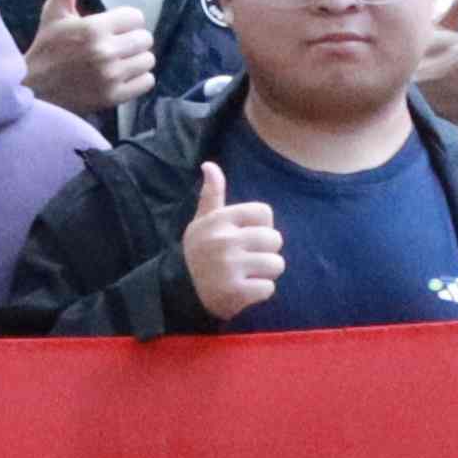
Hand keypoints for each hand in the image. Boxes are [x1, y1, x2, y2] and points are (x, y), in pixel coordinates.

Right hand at [20, 0, 155, 122]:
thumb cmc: (46, 47)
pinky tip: (121, 76)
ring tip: (118, 61)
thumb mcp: (54, 12)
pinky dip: (138, 79)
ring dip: (136, 60)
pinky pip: (146, 82)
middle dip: (132, 40)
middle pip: (145, 38)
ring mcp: (111, 76)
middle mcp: (105, 51)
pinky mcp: (114, 97)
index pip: (136, 17)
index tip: (111, 28)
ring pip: (148, 60)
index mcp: (93, 27)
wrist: (34, 90)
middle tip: (115, 45)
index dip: (125, 21)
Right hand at [180, 161, 286, 323]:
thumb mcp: (202, 222)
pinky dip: (260, 292)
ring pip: (276, 264)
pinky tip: (243, 290)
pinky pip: (269, 288)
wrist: (180, 291)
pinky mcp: (235, 292)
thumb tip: (209, 165)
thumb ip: (211, 194)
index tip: (246, 237)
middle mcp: (224, 240)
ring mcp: (229, 267)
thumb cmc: (199, 252)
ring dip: (266, 273)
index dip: (261, 226)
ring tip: (247, 274)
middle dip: (266, 251)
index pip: (264, 212)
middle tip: (247, 259)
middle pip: (275, 239)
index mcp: (219, 220)